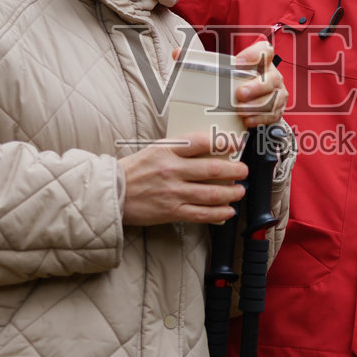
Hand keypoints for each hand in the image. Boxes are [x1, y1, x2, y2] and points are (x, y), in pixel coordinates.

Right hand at [120, 130, 249, 225]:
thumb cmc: (133, 170)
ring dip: (231, 192)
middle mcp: (171, 170)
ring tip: (239, 190)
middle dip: (234, 170)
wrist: (112, 193)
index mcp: (166, 150)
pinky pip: (201, 214)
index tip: (236, 143)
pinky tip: (227, 210)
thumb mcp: (154, 150)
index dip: (222, 142)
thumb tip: (208, 148)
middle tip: (243, 170)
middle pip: (212, 170)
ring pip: (211, 193)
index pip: (200, 142)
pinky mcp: (171, 211)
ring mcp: (173, 193)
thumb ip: (178, 149)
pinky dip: (218, 212)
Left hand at [231, 40, 285, 127]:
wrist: (252, 99)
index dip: (253, 55)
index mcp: (263, 61)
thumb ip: (223, 69)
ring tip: (241, 110)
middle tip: (240, 93)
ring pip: (275, 98)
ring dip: (257, 106)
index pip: (265, 50)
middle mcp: (273, 75)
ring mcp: (278, 92)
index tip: (237, 64)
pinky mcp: (278, 108)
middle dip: (256, 87)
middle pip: (272, 78)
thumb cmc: (238, 83)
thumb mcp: (232, 72)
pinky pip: (273, 114)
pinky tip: (248, 120)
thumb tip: (200, 70)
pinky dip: (260, 118)